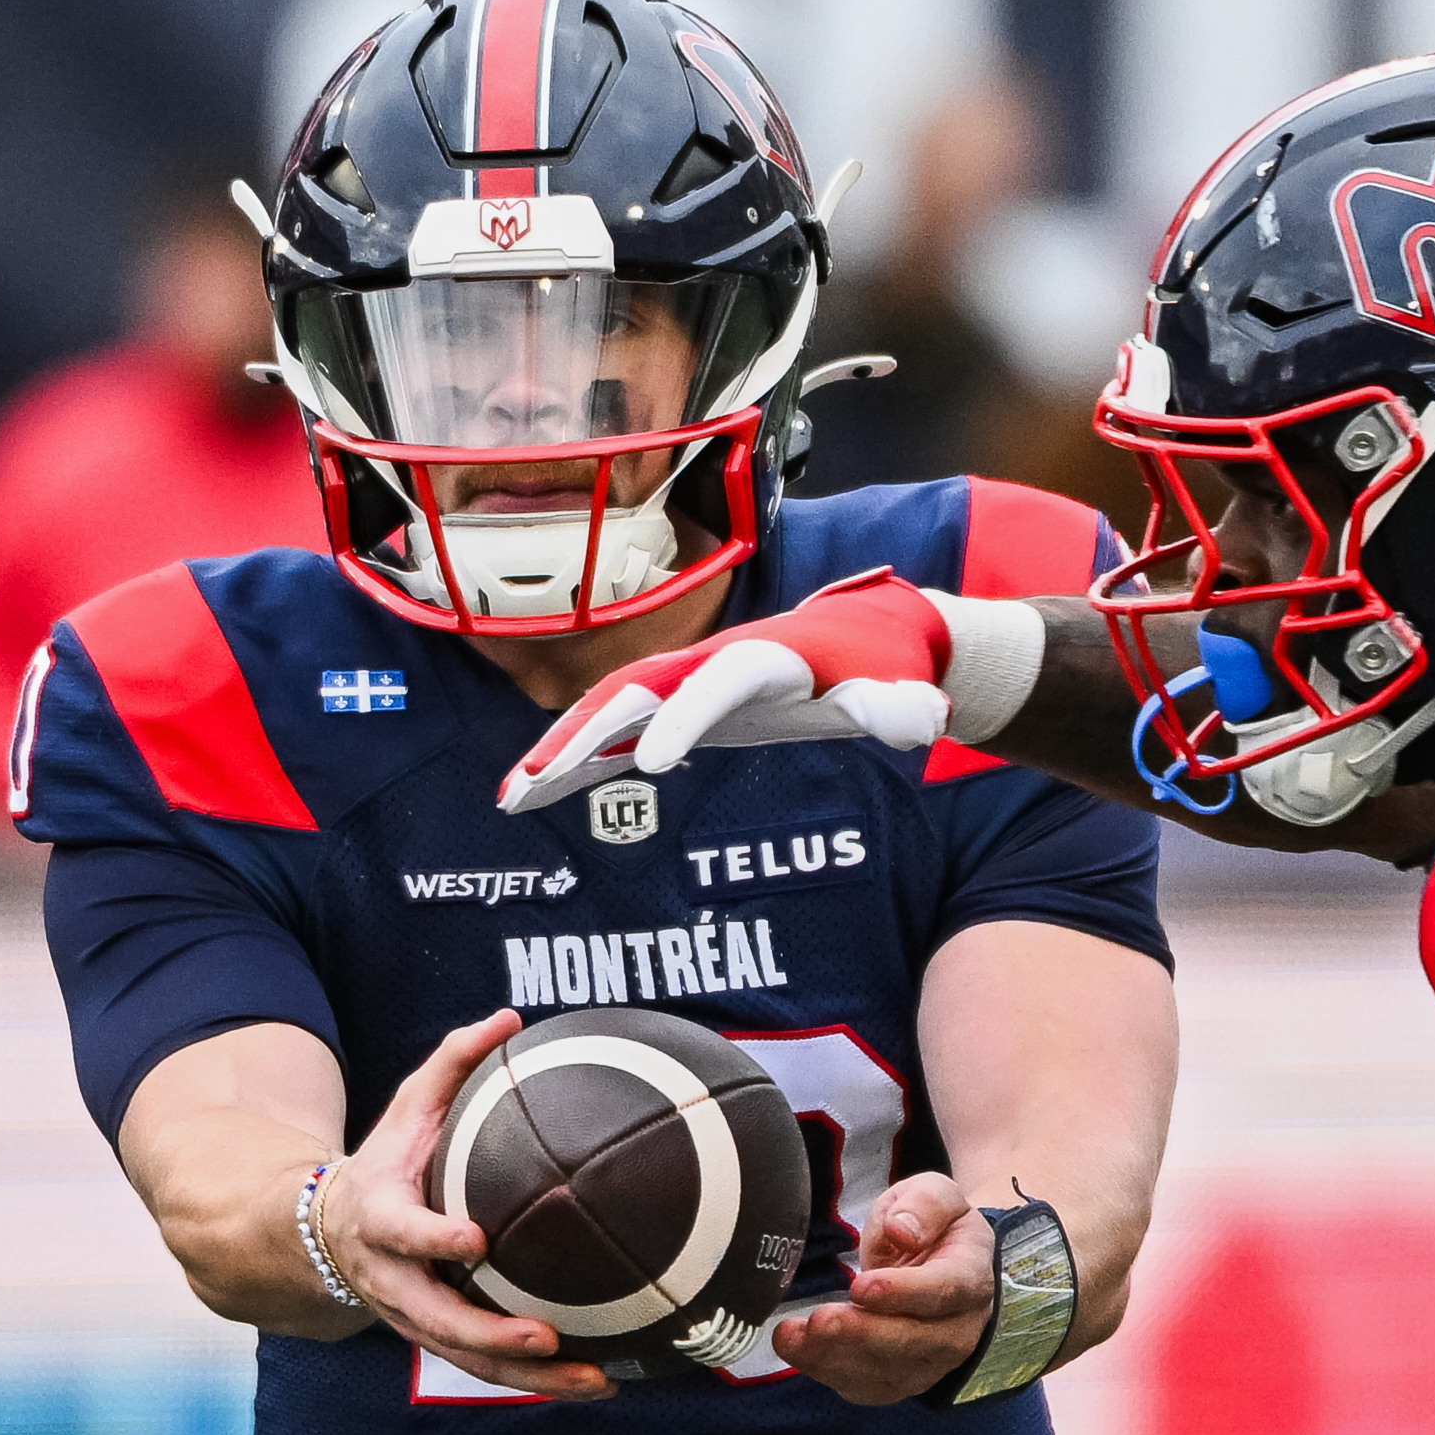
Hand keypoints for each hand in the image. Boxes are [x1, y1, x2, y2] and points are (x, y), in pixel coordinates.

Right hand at [313, 1011, 611, 1400]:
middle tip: (545, 1336)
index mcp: (380, 1219)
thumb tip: (508, 1017)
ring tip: (593, 1381)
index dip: (434, 1240)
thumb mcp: (405, 1107)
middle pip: (436, 1319)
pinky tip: (596, 1384)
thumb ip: (451, 1063)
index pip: (403, 1233)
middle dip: (489, 1334)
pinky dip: (536, 1381)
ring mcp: (413, 1317)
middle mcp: (393, 1279)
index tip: (476, 1241)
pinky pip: (485, 1367)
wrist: (325, 1231)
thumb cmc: (386, 1160)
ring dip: (528, 1377)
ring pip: (466, 1357)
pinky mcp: (437, 1338)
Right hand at [500, 572, 955, 812]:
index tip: (652, 760)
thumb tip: (922, 721)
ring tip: (512, 796)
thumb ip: (905, 709)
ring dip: (560, 748)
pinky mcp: (680, 706)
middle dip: (585, 730)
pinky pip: (617, 731)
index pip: (716, 686)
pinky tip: (534, 793)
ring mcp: (689, 681)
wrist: (871, 637)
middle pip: (638, 691)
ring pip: (611, 709)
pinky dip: (576, 758)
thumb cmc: (885, 667)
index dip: (683, 718)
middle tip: (537, 777)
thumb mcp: (904, 689)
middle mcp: (713, 662)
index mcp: (767, 657)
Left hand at [773, 1173, 994, 1405]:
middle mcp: (958, 1330)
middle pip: (915, 1342)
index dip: (903, 1294)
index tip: (860, 1287)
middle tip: (819, 1319)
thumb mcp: (936, 1194)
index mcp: (970, 1278)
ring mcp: (930, 1363)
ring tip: (791, 1335)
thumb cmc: (935, 1229)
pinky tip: (796, 1349)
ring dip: (834, 1357)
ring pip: (886, 1371)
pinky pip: (864, 1387)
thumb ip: (925, 1205)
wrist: (941, 1267)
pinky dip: (826, 1371)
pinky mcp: (899, 1381)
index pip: (944, 1292)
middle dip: (862, 1334)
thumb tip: (902, 1232)